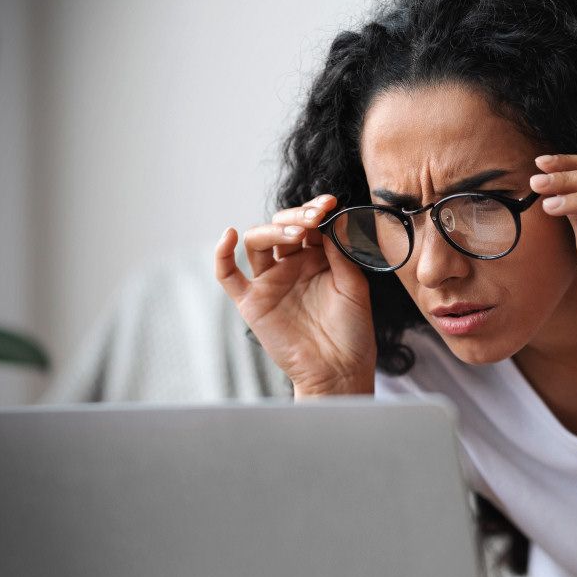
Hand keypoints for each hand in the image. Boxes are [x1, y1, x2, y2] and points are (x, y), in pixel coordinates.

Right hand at [215, 194, 375, 397]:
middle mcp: (291, 265)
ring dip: (273, 230)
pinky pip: (228, 275)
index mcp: (317, 258)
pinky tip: (228, 235)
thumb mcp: (354, 286)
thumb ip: (342, 252)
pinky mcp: (252, 302)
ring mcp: (270, 282)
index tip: (328, 204)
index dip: (316, 210)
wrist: (339, 371)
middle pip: (282, 227)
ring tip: (296, 234)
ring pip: (258, 242)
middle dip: (297, 217)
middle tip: (314, 218)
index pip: (309, 224)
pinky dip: (222, 254)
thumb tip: (335, 217)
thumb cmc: (352, 332)